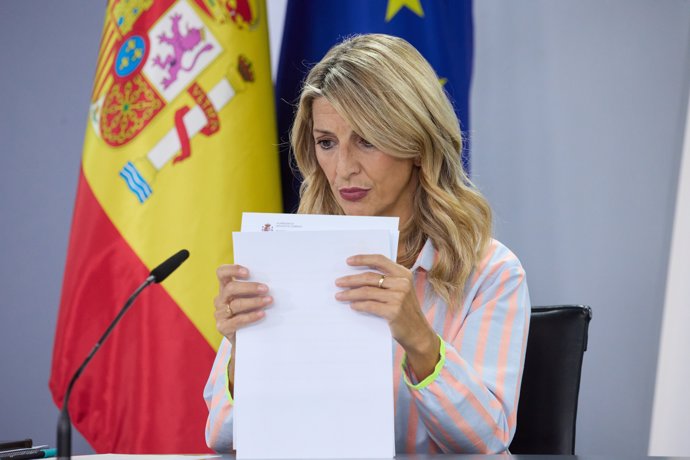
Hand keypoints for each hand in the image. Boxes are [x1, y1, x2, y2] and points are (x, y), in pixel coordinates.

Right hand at [214, 264, 272, 390]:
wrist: (246, 340)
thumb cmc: (251, 313)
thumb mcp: (251, 299)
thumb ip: (255, 290)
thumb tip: (274, 281)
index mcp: (225, 288)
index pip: (221, 273)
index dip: (232, 270)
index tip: (248, 272)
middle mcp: (220, 299)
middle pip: (230, 288)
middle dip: (249, 287)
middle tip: (266, 288)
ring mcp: (219, 314)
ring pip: (235, 304)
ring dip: (254, 301)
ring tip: (269, 301)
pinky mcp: (222, 327)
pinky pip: (236, 320)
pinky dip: (250, 316)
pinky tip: (262, 314)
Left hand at [334, 254, 439, 379]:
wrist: (418, 333)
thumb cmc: (406, 311)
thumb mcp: (401, 291)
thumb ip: (387, 281)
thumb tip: (358, 276)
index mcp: (404, 274)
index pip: (380, 260)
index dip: (363, 259)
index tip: (348, 261)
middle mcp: (402, 283)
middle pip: (370, 277)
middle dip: (351, 279)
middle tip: (338, 282)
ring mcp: (399, 297)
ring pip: (366, 291)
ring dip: (350, 293)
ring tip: (339, 295)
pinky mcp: (393, 311)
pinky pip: (369, 305)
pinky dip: (358, 305)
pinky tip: (352, 306)